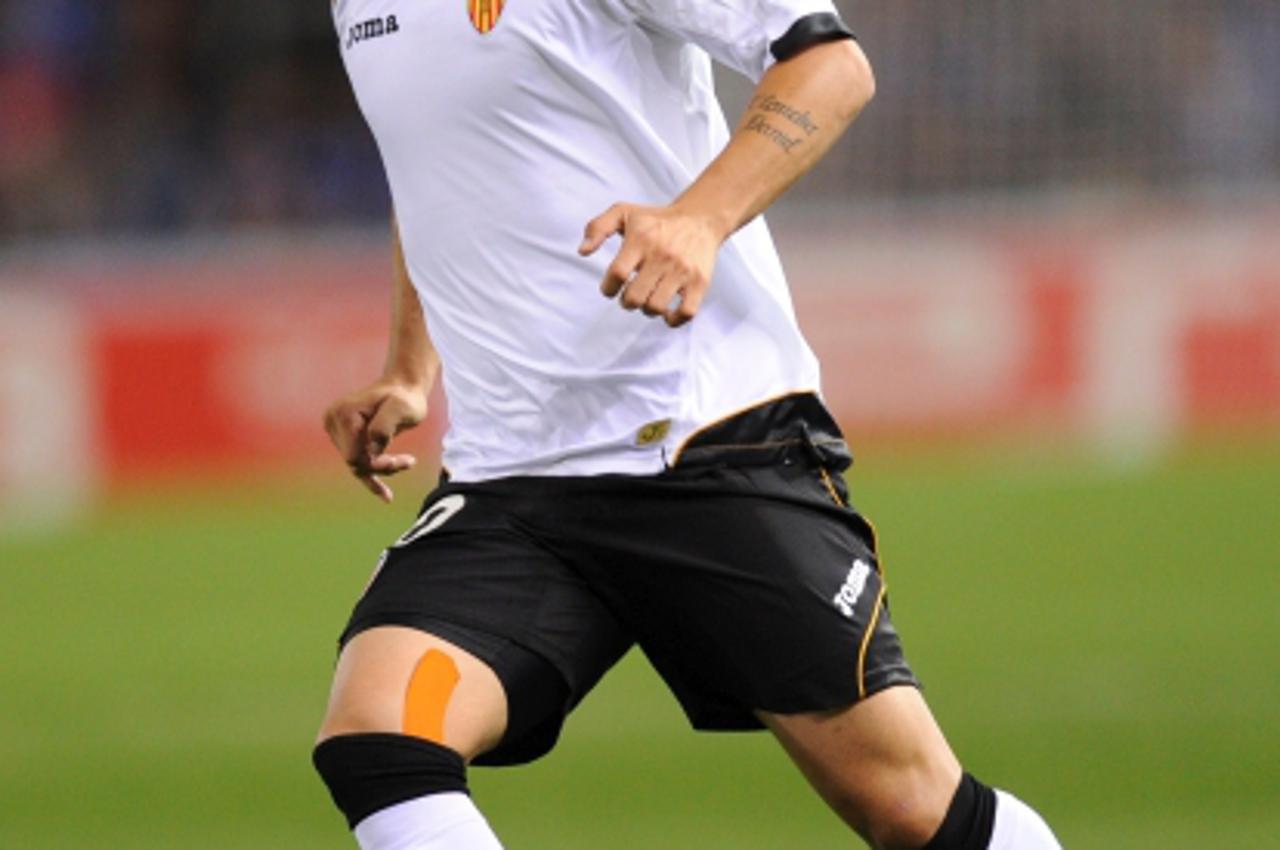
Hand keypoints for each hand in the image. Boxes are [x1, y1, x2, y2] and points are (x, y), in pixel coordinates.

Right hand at [322, 380, 427, 502]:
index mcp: (344, 414)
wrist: (402, 387)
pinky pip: (356, 462)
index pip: (354, 455)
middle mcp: (333, 421)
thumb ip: (385, 426)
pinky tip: (386, 496)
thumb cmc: (405, 397)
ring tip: (407, 461)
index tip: (406, 461)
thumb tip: (371, 450)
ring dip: (381, 468)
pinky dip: (371, 478)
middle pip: (354, 462)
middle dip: (382, 467)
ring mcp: (335, 429)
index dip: (378, 465)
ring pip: (356, 465)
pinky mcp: (342, 437)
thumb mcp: (402, 408)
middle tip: (409, 462)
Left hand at [579, 202, 724, 326]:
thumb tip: (582, 252)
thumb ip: (597, 228)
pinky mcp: (700, 282)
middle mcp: (662, 255)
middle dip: (626, 302)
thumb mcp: (623, 213)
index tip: (610, 287)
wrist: (700, 218)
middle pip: (634, 297)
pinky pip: (686, 312)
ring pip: (655, 307)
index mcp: (641, 239)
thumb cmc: (655, 219)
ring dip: (646, 309)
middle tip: (629, 295)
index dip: (608, 288)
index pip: (617, 274)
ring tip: (647, 299)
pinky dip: (673, 320)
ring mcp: (683, 270)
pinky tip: (667, 313)